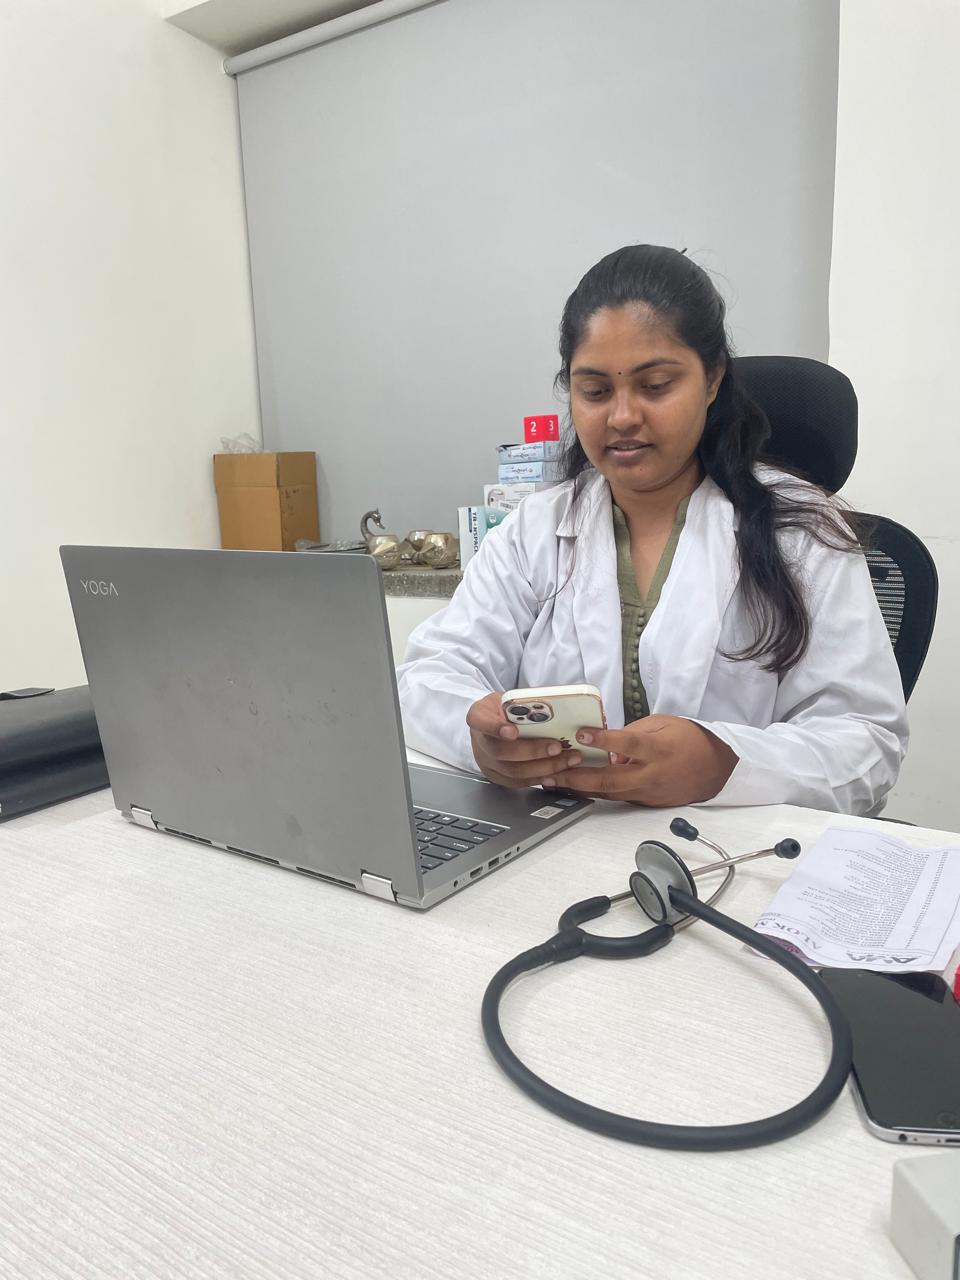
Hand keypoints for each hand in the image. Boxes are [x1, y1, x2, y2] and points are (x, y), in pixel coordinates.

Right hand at [466, 691, 584, 788]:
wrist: (493, 724)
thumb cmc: (504, 710)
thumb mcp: (510, 699)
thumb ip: (524, 704)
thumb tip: (555, 709)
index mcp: (479, 716)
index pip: (481, 721)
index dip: (495, 727)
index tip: (512, 731)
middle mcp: (479, 742)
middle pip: (500, 751)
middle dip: (532, 751)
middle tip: (556, 747)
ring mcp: (486, 762)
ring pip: (512, 771)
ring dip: (543, 767)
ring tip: (566, 760)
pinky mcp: (497, 776)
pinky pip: (519, 782)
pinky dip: (540, 777)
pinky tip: (558, 771)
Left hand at [554, 715, 737, 806]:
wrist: (715, 769)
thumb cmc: (688, 739)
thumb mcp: (663, 724)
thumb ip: (632, 733)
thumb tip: (606, 745)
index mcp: (658, 750)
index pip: (628, 745)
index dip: (604, 741)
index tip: (581, 734)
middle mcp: (652, 775)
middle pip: (611, 780)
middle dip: (578, 778)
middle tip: (552, 773)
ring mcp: (649, 793)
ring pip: (609, 794)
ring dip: (580, 789)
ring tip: (554, 782)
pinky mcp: (646, 803)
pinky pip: (617, 798)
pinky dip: (596, 793)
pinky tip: (576, 788)